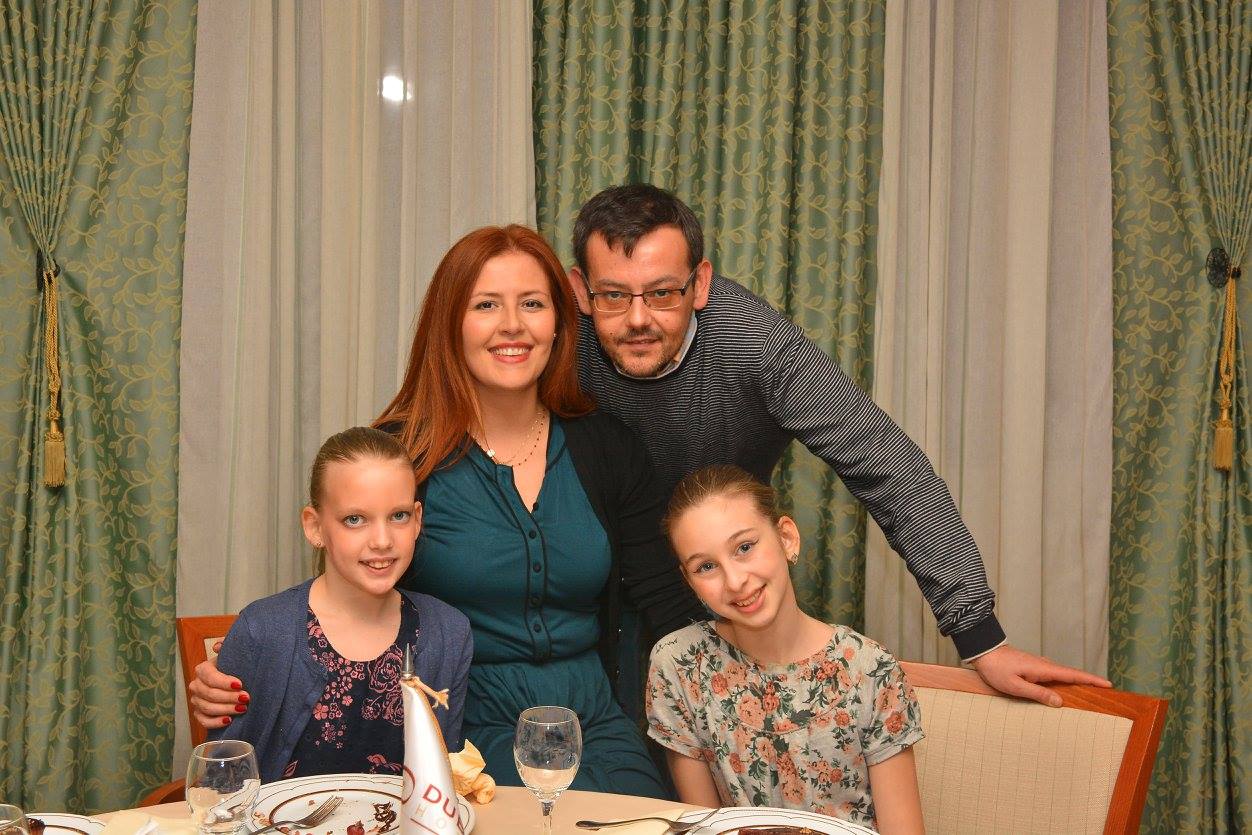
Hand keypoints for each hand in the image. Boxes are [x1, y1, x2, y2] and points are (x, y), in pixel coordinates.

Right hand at [189, 642, 249, 728]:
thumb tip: (218, 646)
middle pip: (209, 694)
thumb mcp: (235, 653)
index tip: (240, 684)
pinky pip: (203, 721)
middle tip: (246, 698)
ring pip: (207, 708)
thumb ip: (228, 645)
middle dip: (229, 697)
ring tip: (243, 708)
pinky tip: (229, 720)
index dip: (224, 681)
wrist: (239, 679)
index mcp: (203, 669)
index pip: (209, 676)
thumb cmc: (237, 665)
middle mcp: (197, 685)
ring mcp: (197, 700)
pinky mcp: (200, 714)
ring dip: (226, 709)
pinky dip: (216, 722)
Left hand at [969, 644, 1110, 706]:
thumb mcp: (1015, 685)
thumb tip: (1060, 702)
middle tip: (1106, 693)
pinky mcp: (1033, 668)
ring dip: (1076, 684)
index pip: (1073, 674)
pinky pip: (1053, 677)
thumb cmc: (996, 669)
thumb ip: (1037, 693)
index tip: (1109, 684)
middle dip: (1089, 683)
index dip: (1091, 680)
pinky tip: (1064, 692)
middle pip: (1071, 676)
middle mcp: (1044, 665)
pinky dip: (1063, 683)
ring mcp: (1039, 666)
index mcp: (1043, 669)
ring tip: (1091, 695)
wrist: (983, 652)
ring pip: (1062, 677)